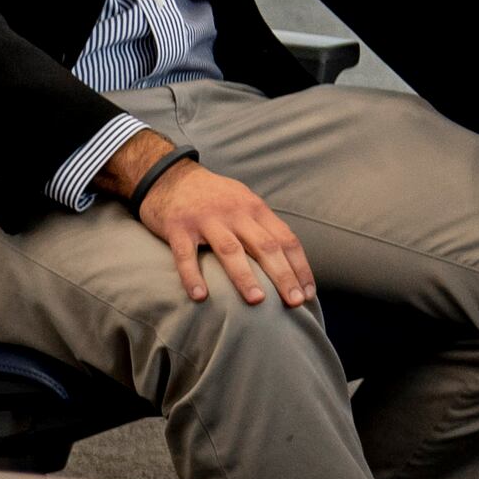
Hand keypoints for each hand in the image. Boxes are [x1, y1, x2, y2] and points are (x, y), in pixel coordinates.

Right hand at [115, 136, 314, 308]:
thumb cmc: (214, 198)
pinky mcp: (178, 227)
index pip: (286, 239)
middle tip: (295, 302)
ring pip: (230, 250)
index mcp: (256, 209)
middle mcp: (236, 213)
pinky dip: (193, 276)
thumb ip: (262, 228)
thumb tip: (288, 263)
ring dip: (245, 277)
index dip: (299, 267)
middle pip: (265, 246)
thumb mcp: (244, 203)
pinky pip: (186, 254)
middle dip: (283, 275)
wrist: (170, 176)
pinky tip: (200, 296)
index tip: (308, 293)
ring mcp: (206, 220)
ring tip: (258, 301)